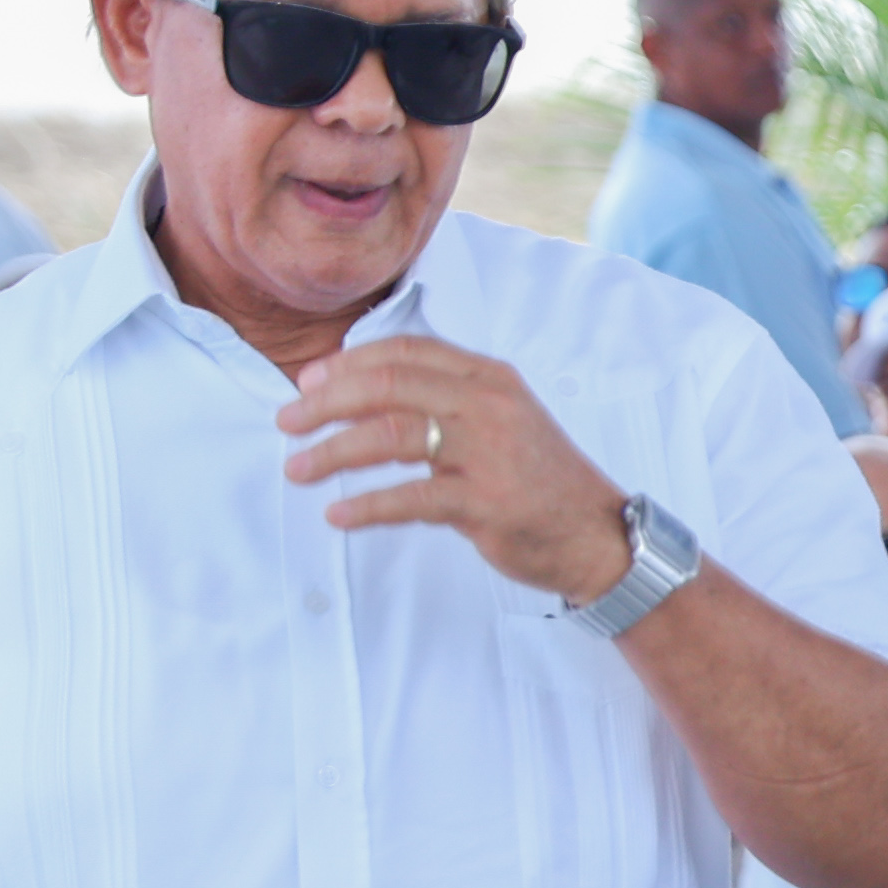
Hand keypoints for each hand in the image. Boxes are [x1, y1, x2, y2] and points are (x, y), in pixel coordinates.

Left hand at [277, 337, 632, 601]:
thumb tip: (363, 392)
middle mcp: (489, 405)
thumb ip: (447, 400)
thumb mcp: (503, 420)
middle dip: (325, 403)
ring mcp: (490, 452)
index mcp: (489, 378)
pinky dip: (366, 507)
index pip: (404, 351)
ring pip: (390, 435)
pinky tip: (338, 516)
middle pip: (388, 384)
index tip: (308, 384)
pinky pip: (410, 498)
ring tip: (298, 469)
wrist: (599, 536)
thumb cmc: (541, 481)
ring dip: (332, 452)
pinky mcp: (486, 502)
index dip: (346, 364)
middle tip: (287, 424)